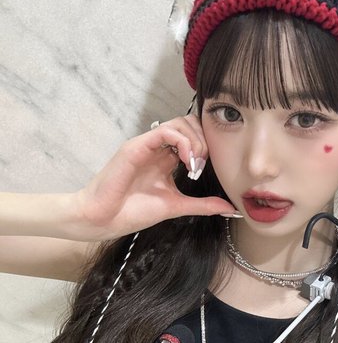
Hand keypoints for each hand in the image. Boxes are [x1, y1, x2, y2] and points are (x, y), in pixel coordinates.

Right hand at [73, 114, 238, 239]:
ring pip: (179, 123)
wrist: (103, 220)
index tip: (204, 170)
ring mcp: (146, 145)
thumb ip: (202, 204)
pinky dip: (182, 142)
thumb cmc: (132, 212)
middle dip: (203, 141)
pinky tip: (185, 161)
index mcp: (165, 159)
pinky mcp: (136, 146)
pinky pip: (165, 131)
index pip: (192, 136)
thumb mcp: (176, 206)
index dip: (205, 146)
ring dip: (195, 141)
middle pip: (189, 123)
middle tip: (200, 165)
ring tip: (193, 164)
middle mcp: (157, 148)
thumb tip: (229, 207)